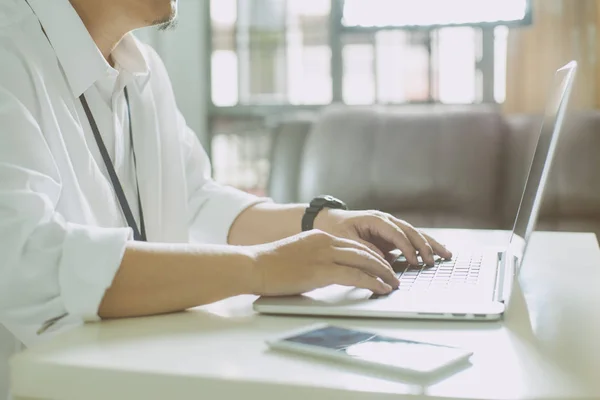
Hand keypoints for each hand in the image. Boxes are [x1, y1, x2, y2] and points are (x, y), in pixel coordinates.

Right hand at [248, 230, 398, 295]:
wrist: (252, 265)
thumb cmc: (269, 265)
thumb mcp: (297, 255)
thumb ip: (316, 259)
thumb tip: (332, 273)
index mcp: (319, 236)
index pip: (353, 244)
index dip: (371, 255)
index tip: (382, 265)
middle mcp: (325, 241)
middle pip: (363, 250)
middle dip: (383, 264)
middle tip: (395, 275)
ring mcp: (323, 255)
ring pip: (364, 261)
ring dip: (383, 274)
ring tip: (394, 284)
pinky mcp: (321, 271)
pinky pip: (355, 275)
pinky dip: (372, 282)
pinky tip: (381, 289)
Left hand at [315, 209, 451, 265]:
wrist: (329, 221)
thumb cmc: (335, 229)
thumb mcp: (345, 239)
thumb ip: (363, 248)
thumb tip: (381, 258)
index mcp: (374, 219)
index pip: (396, 232)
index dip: (406, 246)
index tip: (414, 260)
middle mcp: (385, 221)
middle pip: (410, 231)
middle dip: (424, 245)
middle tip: (434, 260)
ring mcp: (389, 227)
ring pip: (414, 234)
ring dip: (430, 244)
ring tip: (446, 254)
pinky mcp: (390, 235)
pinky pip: (410, 240)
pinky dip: (423, 246)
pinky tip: (436, 253)